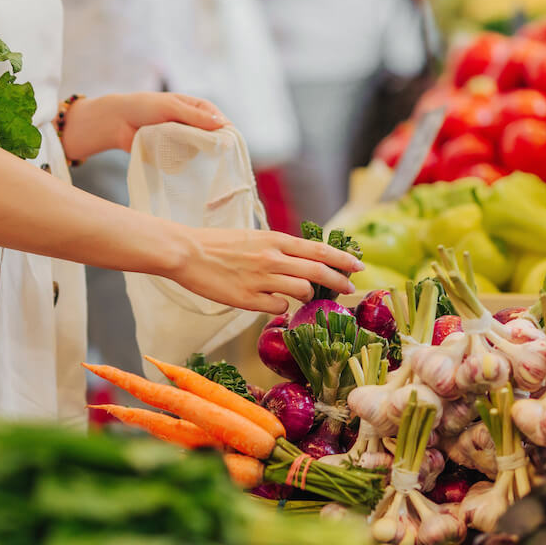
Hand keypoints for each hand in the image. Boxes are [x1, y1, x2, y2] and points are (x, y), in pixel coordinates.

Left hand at [61, 92, 227, 162]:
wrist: (117, 122)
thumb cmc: (144, 107)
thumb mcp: (171, 107)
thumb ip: (195, 116)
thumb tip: (221, 124)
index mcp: (196, 108)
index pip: (218, 120)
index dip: (224, 131)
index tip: (228, 144)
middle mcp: (192, 124)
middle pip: (212, 137)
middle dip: (211, 145)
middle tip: (211, 154)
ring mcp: (183, 139)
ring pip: (199, 151)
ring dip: (193, 152)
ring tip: (183, 151)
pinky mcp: (173, 153)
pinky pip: (184, 160)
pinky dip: (181, 160)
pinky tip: (175, 160)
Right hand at [166, 228, 363, 314]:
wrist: (187, 253)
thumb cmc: (219, 244)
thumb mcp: (254, 238)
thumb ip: (279, 249)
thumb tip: (303, 262)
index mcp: (274, 239)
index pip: (318, 249)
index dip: (342, 258)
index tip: (358, 266)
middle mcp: (272, 258)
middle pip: (317, 271)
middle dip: (339, 281)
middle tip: (350, 289)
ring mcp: (261, 279)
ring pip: (302, 291)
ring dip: (308, 296)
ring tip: (303, 296)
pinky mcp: (247, 299)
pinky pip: (277, 306)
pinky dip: (281, 306)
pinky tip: (272, 302)